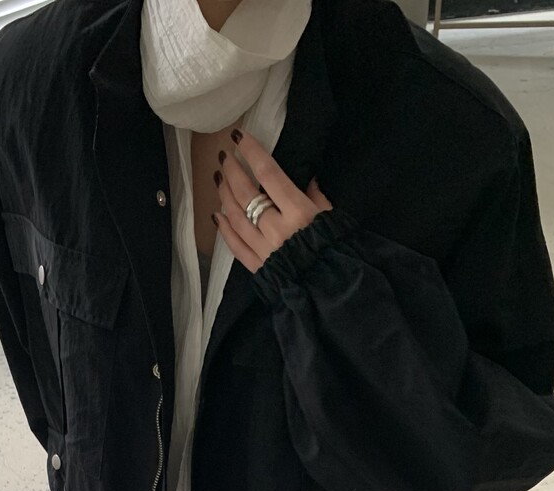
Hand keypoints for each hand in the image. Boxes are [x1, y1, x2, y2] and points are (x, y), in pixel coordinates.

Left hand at [214, 128, 332, 273]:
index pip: (268, 173)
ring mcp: (263, 248)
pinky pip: (235, 245)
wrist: (330, 291)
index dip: (251, 152)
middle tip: (224, 157)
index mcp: (298, 211)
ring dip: (224, 195)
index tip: (239, 137)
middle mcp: (276, 227)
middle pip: (246, 192)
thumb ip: (316, 196)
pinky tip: (218, 215)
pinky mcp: (257, 267)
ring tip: (219, 179)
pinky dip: (224, 229)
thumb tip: (307, 178)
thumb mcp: (331, 218)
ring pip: (236, 216)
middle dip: (232, 170)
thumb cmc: (334, 250)